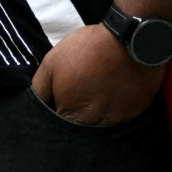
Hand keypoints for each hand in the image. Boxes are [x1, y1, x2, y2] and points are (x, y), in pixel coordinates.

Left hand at [30, 24, 164, 124]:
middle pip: (80, 129)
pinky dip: (114, 112)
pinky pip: (120, 121)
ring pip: (100, 128)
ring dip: (95, 117)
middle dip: (76, 118)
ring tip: (95, 96)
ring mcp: (116, 121)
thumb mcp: (51, 63)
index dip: (57, 115)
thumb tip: (37, 104)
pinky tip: (112, 96)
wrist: (127, 42)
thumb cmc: (85, 51)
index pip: (58, 128)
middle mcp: (93, 124)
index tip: (59, 102)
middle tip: (78, 97)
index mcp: (71, 114)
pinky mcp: (134, 115)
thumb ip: (40, 88)